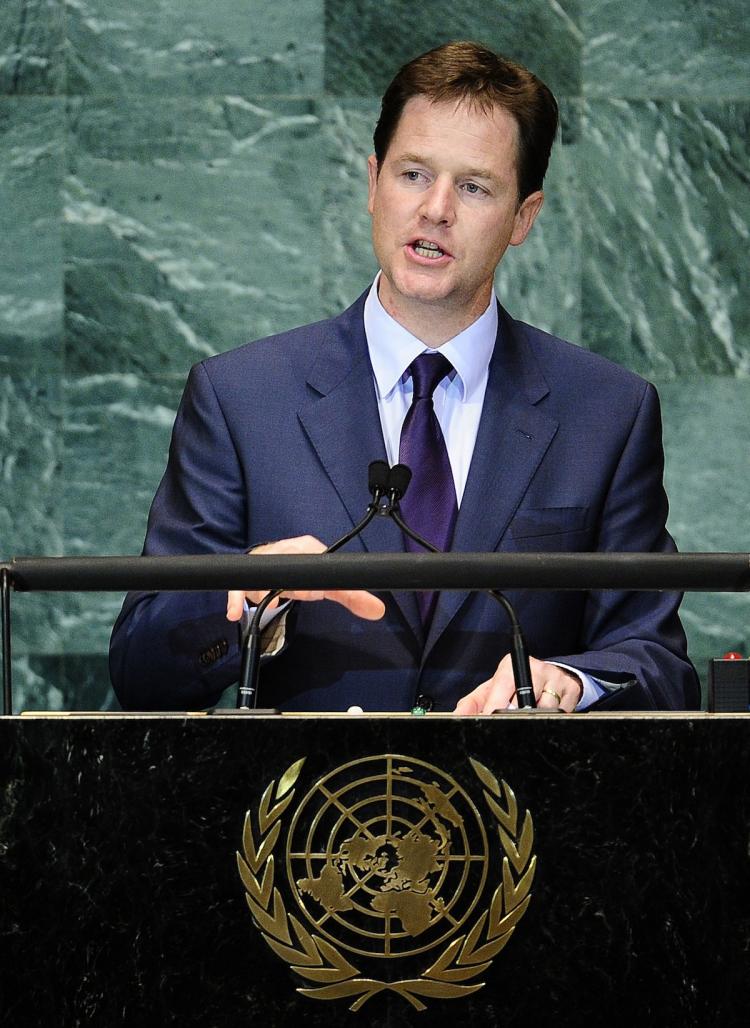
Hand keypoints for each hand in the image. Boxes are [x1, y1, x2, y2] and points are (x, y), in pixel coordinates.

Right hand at [225, 535, 385, 622]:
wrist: (278, 561)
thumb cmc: (305, 571)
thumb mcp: (330, 584)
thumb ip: (353, 596)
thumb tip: (378, 611)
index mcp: (306, 548)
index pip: (308, 561)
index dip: (307, 584)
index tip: (309, 595)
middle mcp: (284, 550)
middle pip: (280, 568)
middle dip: (283, 589)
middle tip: (286, 599)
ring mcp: (264, 560)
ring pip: (260, 577)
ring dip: (263, 594)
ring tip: (270, 603)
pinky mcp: (249, 572)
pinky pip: (239, 584)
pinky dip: (237, 598)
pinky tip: (234, 613)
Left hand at [454, 655, 583, 713]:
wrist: (550, 677)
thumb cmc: (515, 686)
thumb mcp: (492, 689)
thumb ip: (472, 703)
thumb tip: (457, 716)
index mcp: (510, 665)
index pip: (501, 687)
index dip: (494, 708)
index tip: (488, 721)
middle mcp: (534, 667)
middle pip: (523, 700)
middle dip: (515, 716)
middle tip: (509, 725)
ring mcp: (554, 678)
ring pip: (543, 710)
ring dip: (534, 720)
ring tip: (528, 718)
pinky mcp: (571, 689)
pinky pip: (561, 713)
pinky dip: (550, 721)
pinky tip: (544, 717)